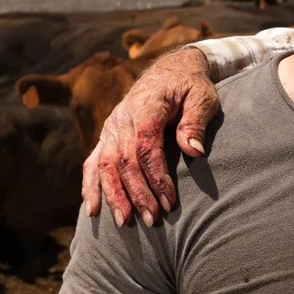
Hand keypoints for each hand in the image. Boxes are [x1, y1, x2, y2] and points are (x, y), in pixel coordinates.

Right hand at [81, 47, 218, 225]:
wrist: (170, 71)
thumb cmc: (190, 87)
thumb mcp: (202, 97)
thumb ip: (196, 122)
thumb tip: (194, 152)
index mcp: (146, 107)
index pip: (145, 147)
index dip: (156, 176)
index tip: (169, 202)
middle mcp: (122, 118)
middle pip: (123, 161)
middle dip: (136, 193)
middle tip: (152, 220)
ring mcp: (111, 127)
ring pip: (105, 165)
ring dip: (113, 195)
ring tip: (124, 222)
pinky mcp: (107, 136)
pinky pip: (93, 162)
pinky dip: (90, 186)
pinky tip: (92, 210)